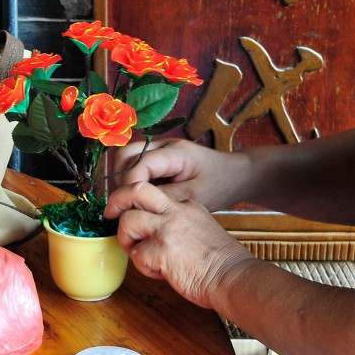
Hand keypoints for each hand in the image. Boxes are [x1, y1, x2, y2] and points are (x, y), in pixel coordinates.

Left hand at [106, 180, 253, 308]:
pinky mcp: (162, 251)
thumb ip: (180, 223)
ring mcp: (168, 230)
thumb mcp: (203, 227)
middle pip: (136, 190)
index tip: (134, 215)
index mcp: (186, 205)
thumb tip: (155, 232)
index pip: (152, 193)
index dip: (139, 204)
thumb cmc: (222, 261)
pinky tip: (159, 273)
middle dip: (117, 199)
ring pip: (128, 220)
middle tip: (110, 214)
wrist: (235, 277)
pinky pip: (136, 255)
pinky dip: (142, 266)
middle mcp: (175, 212)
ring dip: (126, 239)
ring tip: (138, 252)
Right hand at [112, 138, 251, 211]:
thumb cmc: (220, 184)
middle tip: (121, 205)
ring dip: (123, 179)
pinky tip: (138, 198)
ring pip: (127, 157)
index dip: (127, 186)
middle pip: (126, 153)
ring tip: (128, 203)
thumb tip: (137, 205)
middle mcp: (165, 145)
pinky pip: (136, 164)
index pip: (140, 163)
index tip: (121, 209)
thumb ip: (167, 198)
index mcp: (176, 152)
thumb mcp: (196, 197)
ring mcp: (161, 149)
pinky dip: (131, 180)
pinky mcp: (159, 157)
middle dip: (119, 180)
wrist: (235, 175)